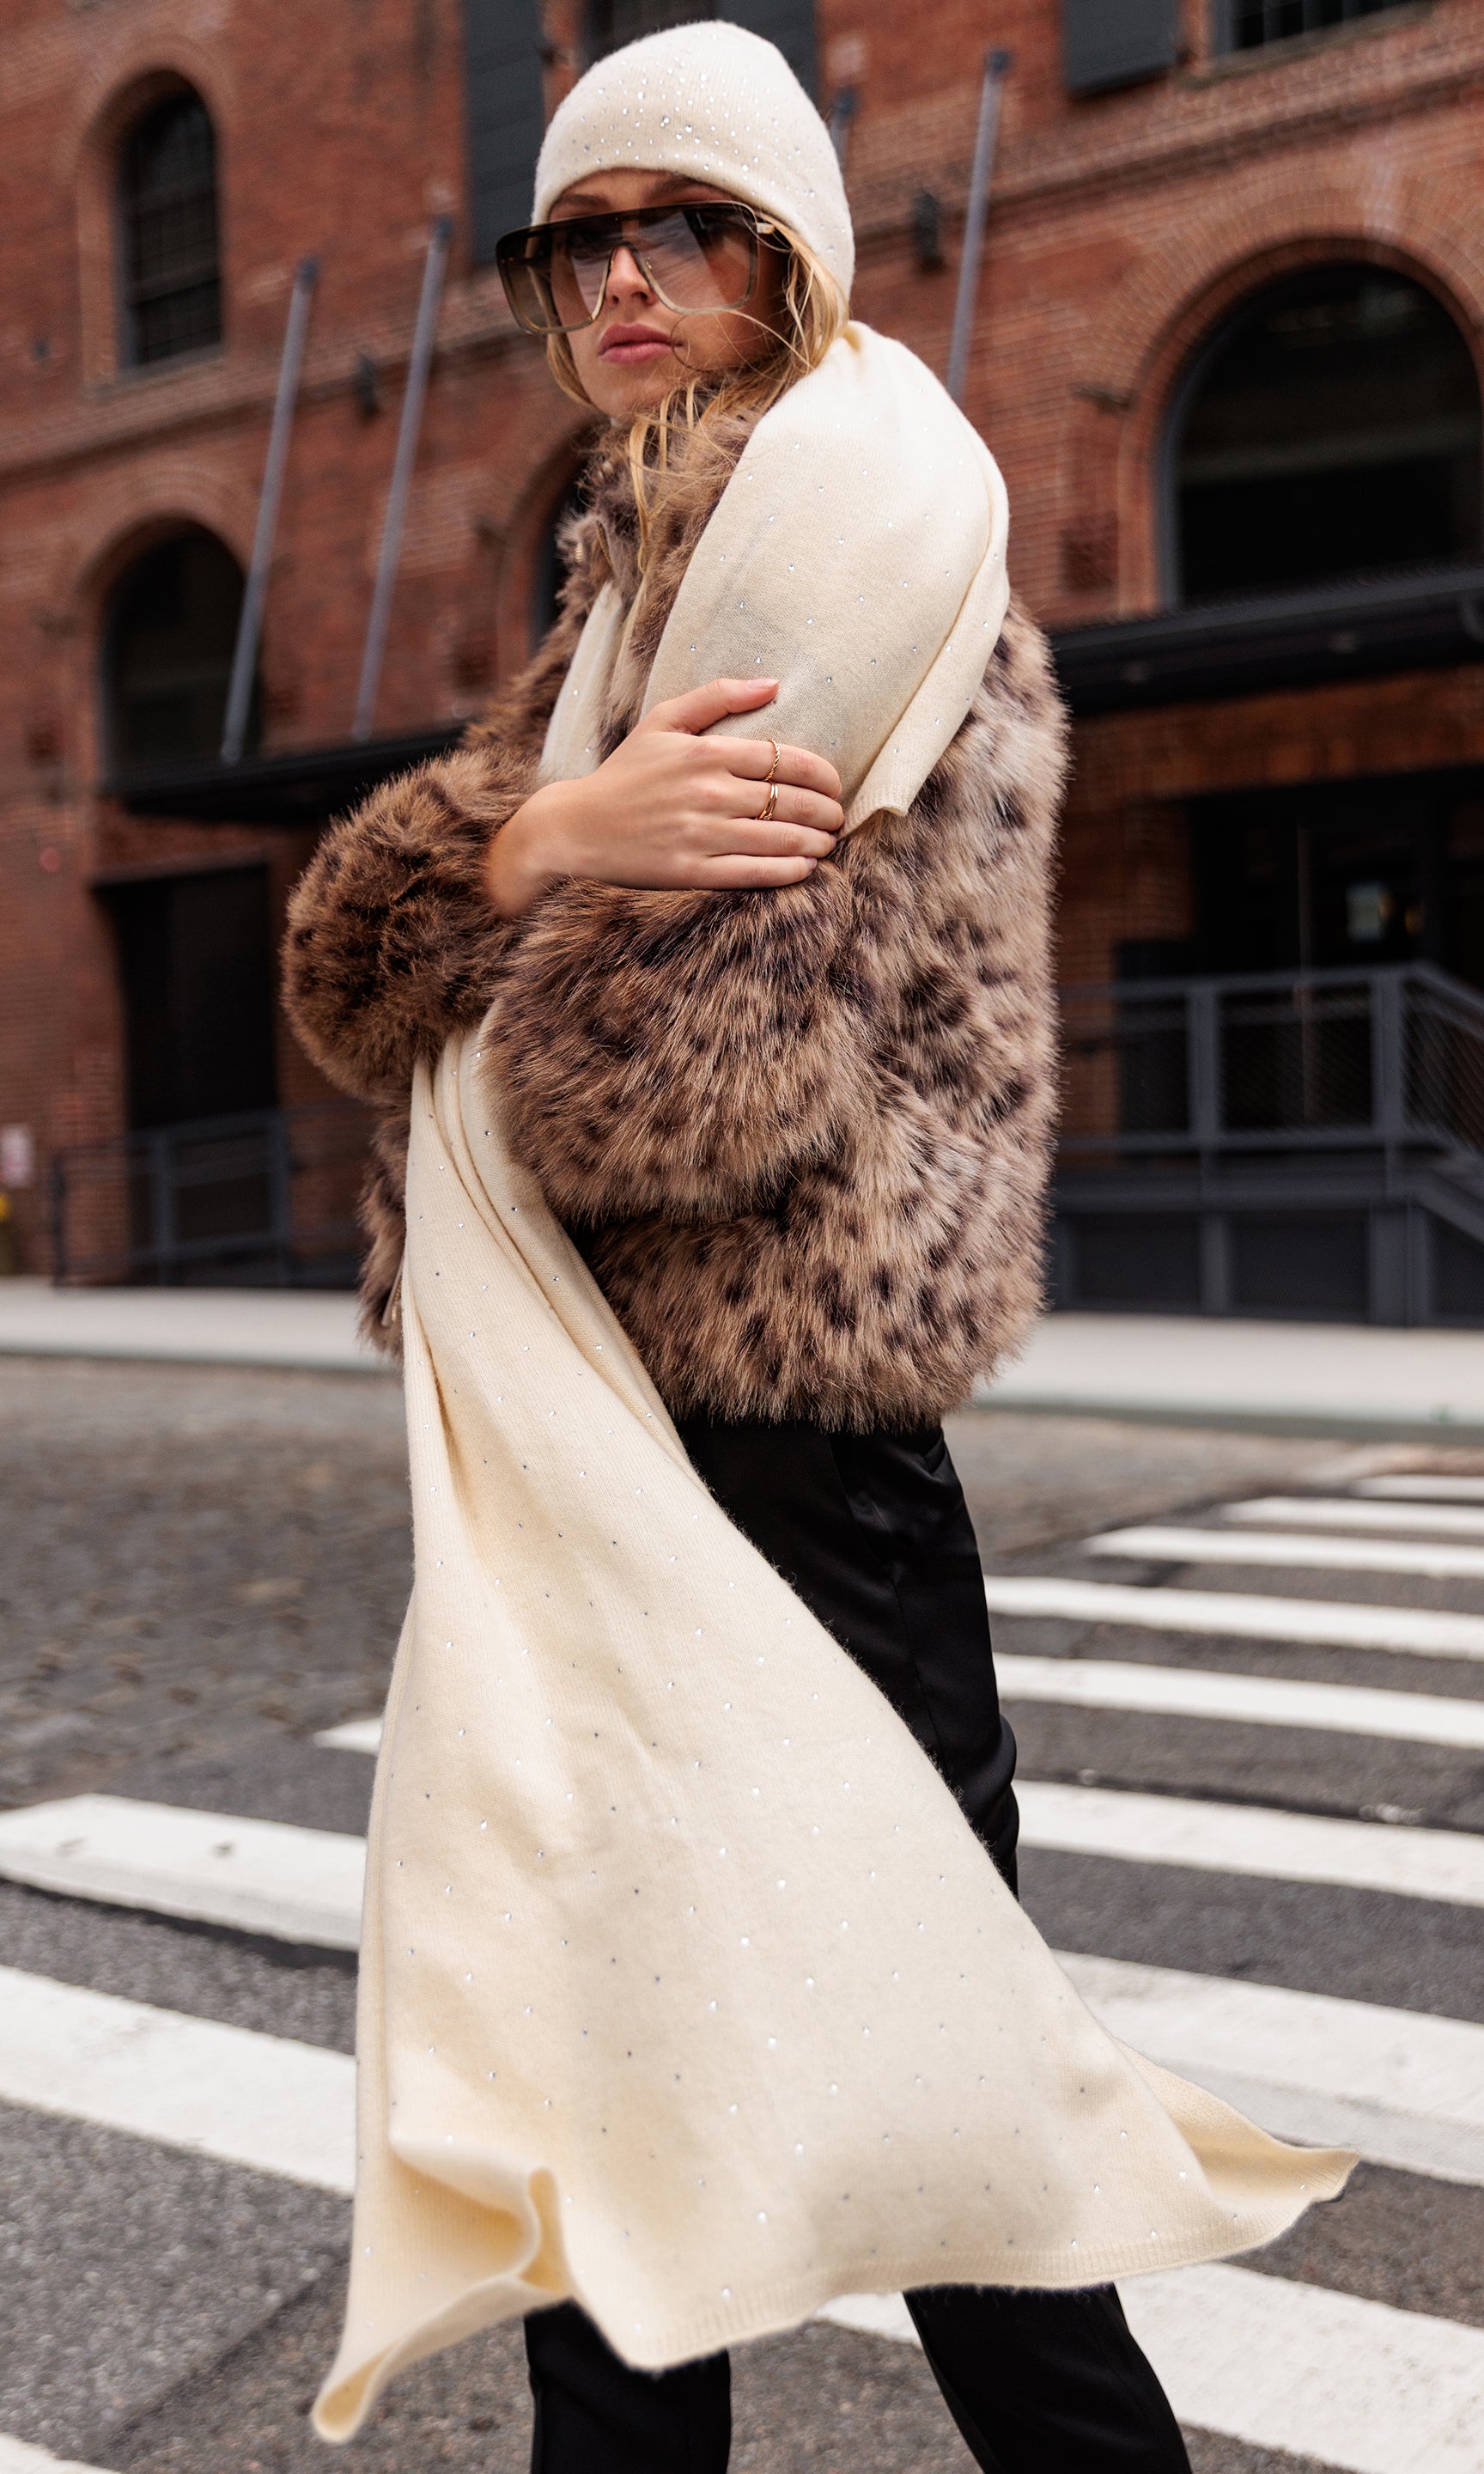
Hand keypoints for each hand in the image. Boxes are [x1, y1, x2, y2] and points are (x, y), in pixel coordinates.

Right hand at [485, 676, 843, 915]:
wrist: (577, 827)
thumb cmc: (626, 773)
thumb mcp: (664, 720)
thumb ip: (718, 696)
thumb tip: (773, 683)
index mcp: (706, 753)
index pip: (786, 760)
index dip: (823, 775)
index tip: (835, 785)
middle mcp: (708, 792)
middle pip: (790, 801)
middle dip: (826, 812)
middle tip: (838, 818)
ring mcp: (700, 834)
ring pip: (779, 839)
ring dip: (815, 842)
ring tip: (827, 843)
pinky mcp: (691, 871)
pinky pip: (753, 872)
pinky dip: (788, 871)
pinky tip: (805, 867)